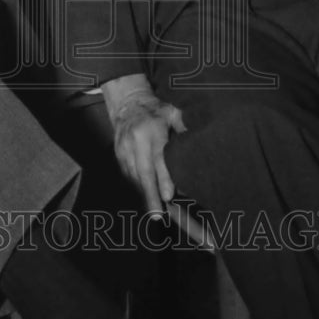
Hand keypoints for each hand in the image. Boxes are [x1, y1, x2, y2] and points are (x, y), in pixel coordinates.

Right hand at [101, 74, 185, 217]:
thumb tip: (200, 143)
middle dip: (150, 195)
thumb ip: (185, 126)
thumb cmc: (156, 111)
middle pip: (144, 172)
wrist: (127, 104)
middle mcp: (135, 140)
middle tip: (157, 215)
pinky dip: (137, 186)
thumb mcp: (172, 112)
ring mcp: (124, 148)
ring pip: (135, 176)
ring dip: (145, 194)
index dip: (164, 177)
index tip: (169, 195)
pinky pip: (128, 174)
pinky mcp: (118, 154)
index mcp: (152, 129)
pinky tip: (146, 195)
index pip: (158, 157)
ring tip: (154, 211)